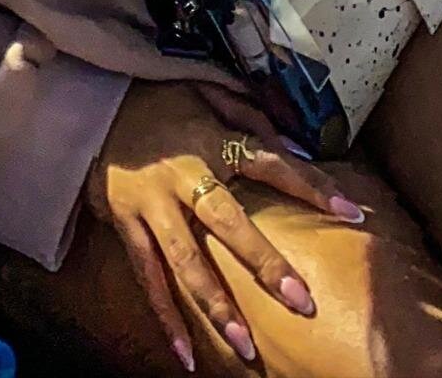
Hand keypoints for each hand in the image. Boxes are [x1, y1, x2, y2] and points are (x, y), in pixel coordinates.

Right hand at [84, 82, 363, 370]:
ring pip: (183, 262)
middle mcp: (179, 177)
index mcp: (207, 141)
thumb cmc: (159, 98)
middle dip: (263, 262)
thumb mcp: (206, 90)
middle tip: (300, 301)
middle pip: (226, 222)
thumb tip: (302, 148)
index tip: (351, 212)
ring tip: (244, 347)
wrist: (90, 102)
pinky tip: (185, 354)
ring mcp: (149, 205)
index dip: (310, 185)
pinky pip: (145, 276)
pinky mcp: (125, 224)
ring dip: (214, 305)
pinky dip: (164, 317)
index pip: (269, 162)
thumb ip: (252, 118)